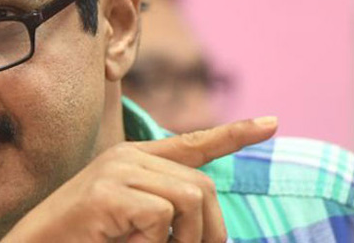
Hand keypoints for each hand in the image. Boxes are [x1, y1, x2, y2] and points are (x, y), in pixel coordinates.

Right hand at [1, 117, 277, 242]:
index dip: (233, 135)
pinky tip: (122, 242)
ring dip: (183, 240)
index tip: (271, 123)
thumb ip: (162, 207)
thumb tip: (202, 211)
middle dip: (208, 232)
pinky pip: (162, 217)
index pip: (191, 143)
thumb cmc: (82, 238)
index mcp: (132, 160)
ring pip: (190, 198)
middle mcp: (126, 157)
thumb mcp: (130, 219)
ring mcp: (116, 170)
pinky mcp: (107, 191)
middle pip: (202, 186)